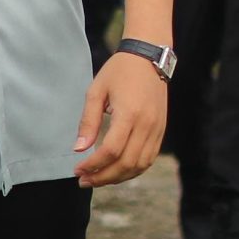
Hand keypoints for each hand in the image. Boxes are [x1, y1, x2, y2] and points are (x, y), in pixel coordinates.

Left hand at [72, 53, 167, 186]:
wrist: (149, 58)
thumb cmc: (119, 71)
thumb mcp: (96, 91)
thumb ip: (88, 121)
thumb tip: (79, 149)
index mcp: (129, 114)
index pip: (111, 150)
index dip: (93, 165)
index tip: (77, 169)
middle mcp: (146, 125)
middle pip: (126, 163)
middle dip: (103, 177)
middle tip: (84, 180)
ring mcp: (157, 129)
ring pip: (139, 165)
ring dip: (118, 177)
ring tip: (98, 179)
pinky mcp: (161, 131)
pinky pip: (148, 159)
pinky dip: (132, 170)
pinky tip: (117, 171)